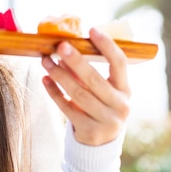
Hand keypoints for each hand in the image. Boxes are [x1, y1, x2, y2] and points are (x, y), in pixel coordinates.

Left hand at [40, 27, 130, 145]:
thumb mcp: (101, 89)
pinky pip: (68, 108)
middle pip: (94, 79)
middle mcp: (120, 105)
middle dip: (76, 61)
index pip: (120, 63)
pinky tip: (44, 80)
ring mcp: (107, 120)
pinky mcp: (91, 131)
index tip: (92, 30)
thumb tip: (64, 48)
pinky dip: (54, 93)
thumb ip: (87, 71)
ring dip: (59, 75)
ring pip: (79, 94)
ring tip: (45, 61)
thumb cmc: (99, 105)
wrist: (101, 142)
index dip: (107, 46)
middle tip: (60, 46)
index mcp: (125, 89)